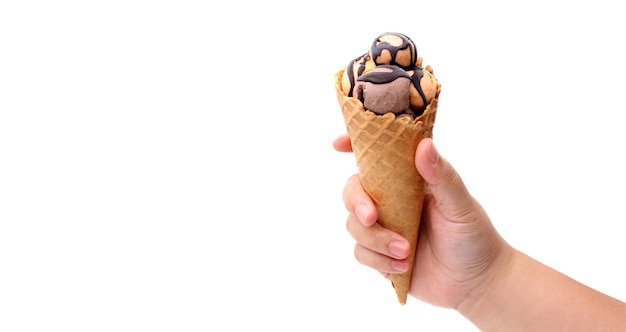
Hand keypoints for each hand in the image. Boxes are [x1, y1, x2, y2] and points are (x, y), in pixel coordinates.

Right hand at [335, 134, 513, 308]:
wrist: (477, 283)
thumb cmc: (474, 236)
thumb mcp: (461, 205)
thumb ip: (442, 176)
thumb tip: (424, 145)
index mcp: (408, 182)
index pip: (377, 158)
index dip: (355, 146)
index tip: (339, 144)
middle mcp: (391, 202)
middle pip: (352, 191)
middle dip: (357, 203)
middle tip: (372, 217)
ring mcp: (384, 229)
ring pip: (354, 226)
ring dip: (376, 240)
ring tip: (406, 252)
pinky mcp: (380, 256)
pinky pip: (361, 253)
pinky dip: (380, 261)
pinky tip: (404, 266)